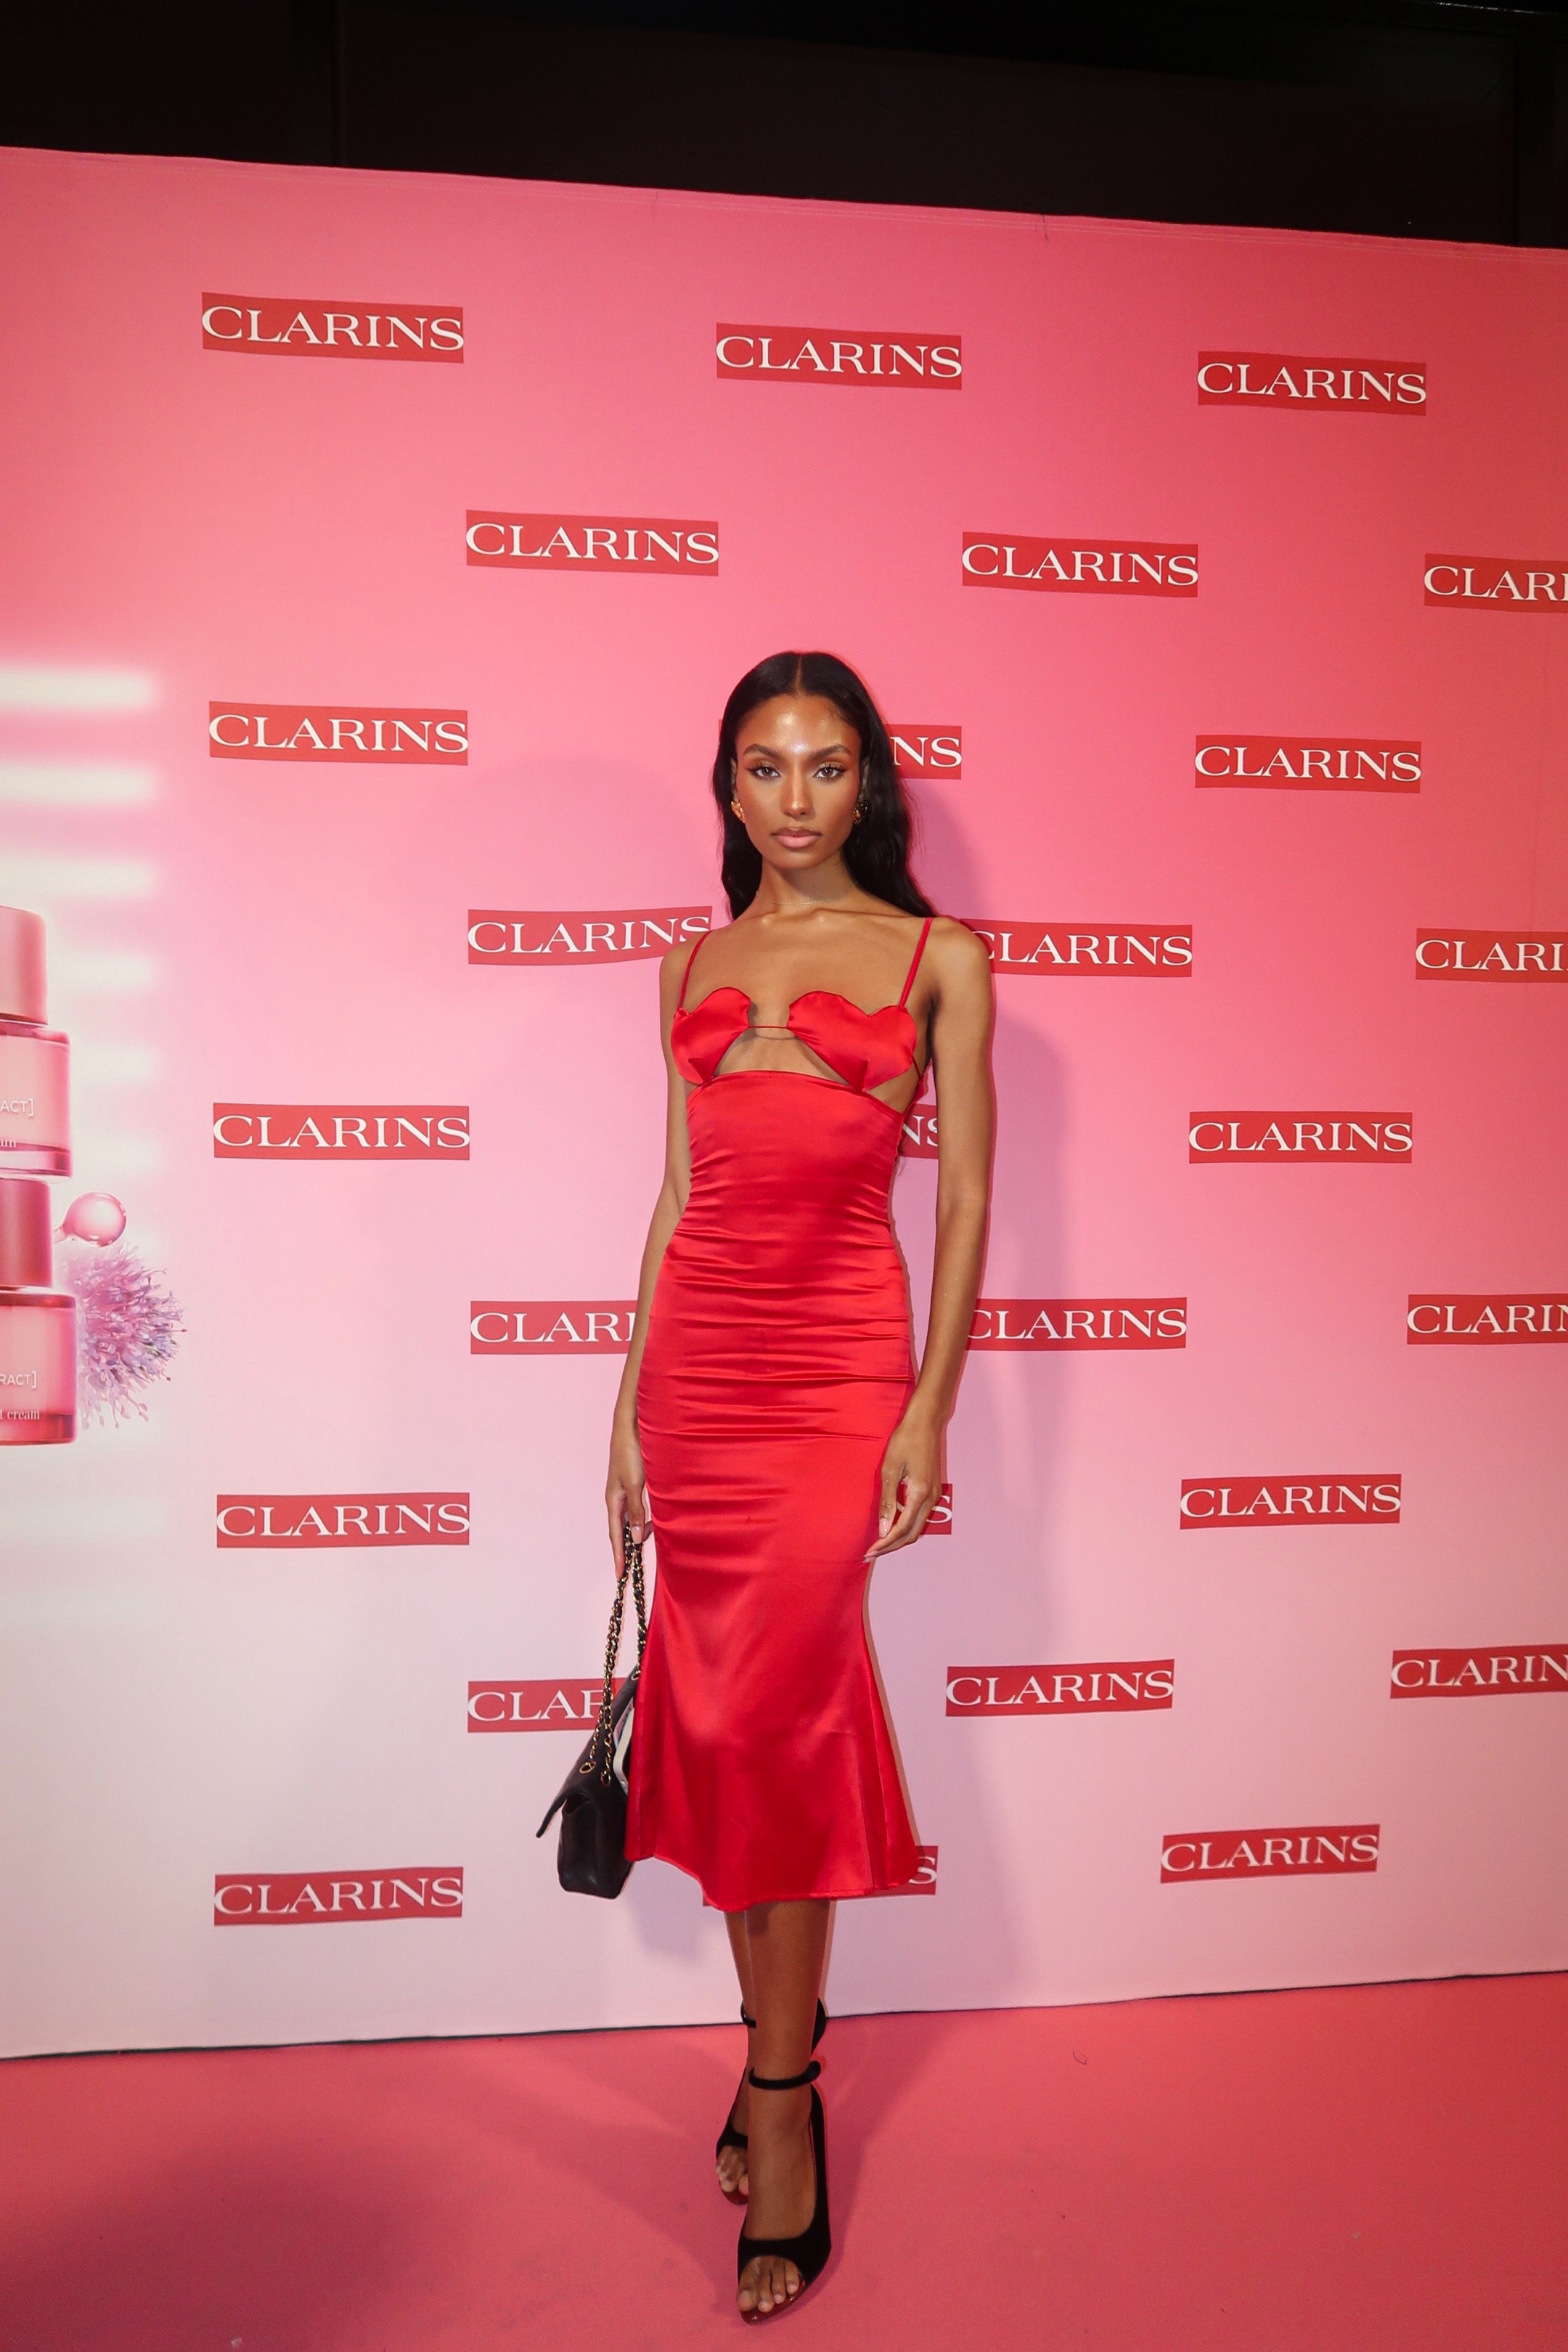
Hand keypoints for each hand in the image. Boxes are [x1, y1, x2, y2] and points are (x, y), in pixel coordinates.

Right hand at [606, 1420, 647, 1566]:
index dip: (619, 1555)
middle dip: (626, 1550)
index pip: (616, 1535)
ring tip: (646, 1546)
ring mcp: (625, 1491)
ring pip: (631, 1520)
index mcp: (614, 1500)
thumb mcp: (636, 1485)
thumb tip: (637, 1539)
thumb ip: (637, 1511)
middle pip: (621, 1530)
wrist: (631, 1428)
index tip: (620, 1575)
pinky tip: (653, 1522)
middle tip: (631, 1569)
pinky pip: (637, 1508)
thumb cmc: (631, 1453)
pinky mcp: (633, 1484)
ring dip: (638, 1533)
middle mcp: (617, 1498)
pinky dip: (644, 1519)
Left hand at [865, 1410, 941, 1558]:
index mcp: (919, 1494)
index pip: (901, 1529)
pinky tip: (891, 1524)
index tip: (870, 1551)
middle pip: (912, 1534)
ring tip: (879, 1542)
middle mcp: (931, 1498)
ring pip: (917, 1527)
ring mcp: (934, 1495)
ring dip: (899, 1537)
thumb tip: (883, 1529)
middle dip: (891, 1546)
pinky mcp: (933, 1490)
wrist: (925, 1423)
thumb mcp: (890, 1470)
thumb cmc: (905, 1441)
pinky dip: (906, 1526)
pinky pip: (920, 1516)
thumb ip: (887, 1501)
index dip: (885, 1543)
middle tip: (871, 1552)